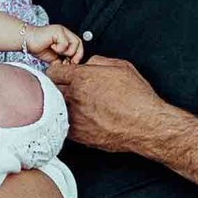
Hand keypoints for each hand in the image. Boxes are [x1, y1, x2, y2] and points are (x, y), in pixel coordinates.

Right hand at [28, 21, 85, 64]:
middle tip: (65, 60)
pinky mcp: (58, 30)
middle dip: (74, 55)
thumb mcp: (54, 58)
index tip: (70, 64)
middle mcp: (66, 32)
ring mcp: (62, 30)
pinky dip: (59, 48)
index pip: (79, 46)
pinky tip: (51, 46)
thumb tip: (71, 69)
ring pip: (75, 43)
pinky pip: (65, 43)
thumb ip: (63, 61)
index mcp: (66, 38)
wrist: (27, 41)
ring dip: (66, 52)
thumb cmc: (38, 47)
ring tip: (56, 51)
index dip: (77, 56)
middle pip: (79, 44)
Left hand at [59, 54, 174, 152]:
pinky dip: (67, 120)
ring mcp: (75, 117)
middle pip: (51, 90)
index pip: (53, 72)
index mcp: (82, 78)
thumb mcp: (121, 67)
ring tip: (73, 104)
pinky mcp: (78, 135)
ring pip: (55, 108)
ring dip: (60, 104)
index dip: (57, 72)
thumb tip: (88, 64)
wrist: (146, 125)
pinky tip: (78, 118)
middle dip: (57, 87)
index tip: (60, 75)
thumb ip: (98, 61)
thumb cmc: (137, 99)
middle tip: (66, 88)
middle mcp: (75, 97)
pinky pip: (62, 125)